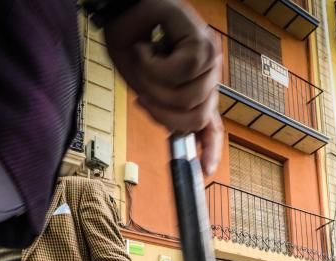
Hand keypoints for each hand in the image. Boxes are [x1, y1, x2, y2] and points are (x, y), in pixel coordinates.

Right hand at [105, 0, 222, 175]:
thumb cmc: (132, 40)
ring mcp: (210, 60)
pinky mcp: (200, 42)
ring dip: (154, 85)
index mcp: (199, 89)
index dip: (210, 148)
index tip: (206, 170)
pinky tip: (147, 51)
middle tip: (141, 92)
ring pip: (187, 97)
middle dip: (162, 113)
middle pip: (195, 118)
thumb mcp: (144, 83)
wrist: (123, 8)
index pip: (212, 125)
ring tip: (142, 62)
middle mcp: (210, 76)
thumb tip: (180, 139)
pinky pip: (182, 71)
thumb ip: (164, 108)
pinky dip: (156, 66)